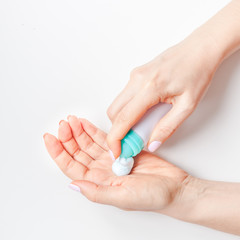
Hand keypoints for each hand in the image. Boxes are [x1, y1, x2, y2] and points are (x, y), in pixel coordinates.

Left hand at [44, 115, 188, 210]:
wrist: (174, 187)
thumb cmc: (152, 196)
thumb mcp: (123, 198)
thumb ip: (97, 192)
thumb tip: (73, 186)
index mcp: (98, 183)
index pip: (71, 166)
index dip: (59, 152)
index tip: (50, 138)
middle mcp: (102, 171)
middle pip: (78, 152)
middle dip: (68, 137)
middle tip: (63, 124)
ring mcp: (111, 159)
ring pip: (89, 143)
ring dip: (79, 132)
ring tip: (71, 120)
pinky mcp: (122, 149)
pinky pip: (104, 138)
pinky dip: (93, 130)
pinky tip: (85, 124)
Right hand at [106, 31, 221, 157]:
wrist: (199, 49)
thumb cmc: (197, 72)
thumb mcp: (188, 105)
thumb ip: (168, 127)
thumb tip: (152, 143)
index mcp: (150, 88)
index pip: (123, 118)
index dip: (115, 138)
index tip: (116, 151)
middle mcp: (137, 80)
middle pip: (114, 112)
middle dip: (118, 130)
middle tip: (132, 141)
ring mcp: (135, 75)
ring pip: (117, 104)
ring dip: (124, 119)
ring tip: (142, 126)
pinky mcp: (136, 75)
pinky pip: (125, 96)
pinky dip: (129, 109)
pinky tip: (144, 112)